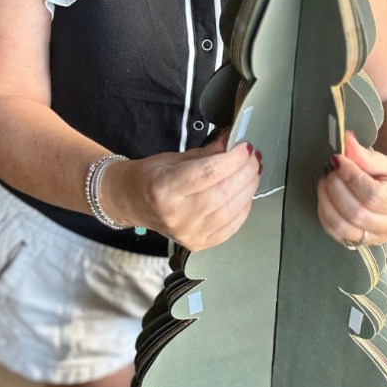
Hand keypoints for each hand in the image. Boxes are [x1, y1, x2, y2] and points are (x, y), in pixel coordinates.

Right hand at [105, 132, 261, 251]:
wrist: (133, 202)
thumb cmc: (152, 178)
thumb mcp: (174, 159)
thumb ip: (207, 154)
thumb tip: (233, 142)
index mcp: (165, 188)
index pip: (208, 173)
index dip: (233, 159)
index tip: (245, 148)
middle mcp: (176, 214)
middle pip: (223, 192)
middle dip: (245, 172)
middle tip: (254, 158)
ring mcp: (188, 232)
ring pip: (230, 210)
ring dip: (248, 188)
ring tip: (253, 173)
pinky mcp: (198, 244)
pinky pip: (230, 227)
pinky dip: (243, 208)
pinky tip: (245, 195)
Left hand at [317, 131, 386, 246]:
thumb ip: (369, 156)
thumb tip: (345, 142)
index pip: (373, 195)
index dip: (350, 177)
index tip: (338, 159)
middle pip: (356, 212)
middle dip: (335, 188)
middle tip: (330, 169)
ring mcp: (380, 237)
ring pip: (344, 227)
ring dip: (326, 202)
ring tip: (326, 182)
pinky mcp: (365, 242)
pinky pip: (338, 235)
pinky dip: (325, 216)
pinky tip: (326, 197)